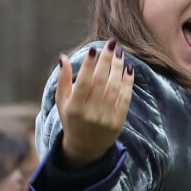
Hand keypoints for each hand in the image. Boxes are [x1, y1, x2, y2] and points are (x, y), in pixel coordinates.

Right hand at [57, 41, 133, 167]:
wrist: (86, 147)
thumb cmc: (72, 119)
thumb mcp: (62, 102)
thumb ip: (63, 80)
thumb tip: (63, 57)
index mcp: (74, 108)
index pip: (83, 82)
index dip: (89, 65)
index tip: (94, 49)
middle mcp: (91, 113)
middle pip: (101, 82)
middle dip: (107, 61)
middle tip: (111, 44)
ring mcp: (106, 118)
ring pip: (114, 88)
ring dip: (118, 68)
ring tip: (119, 52)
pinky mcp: (118, 122)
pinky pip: (125, 98)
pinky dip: (128, 83)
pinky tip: (128, 69)